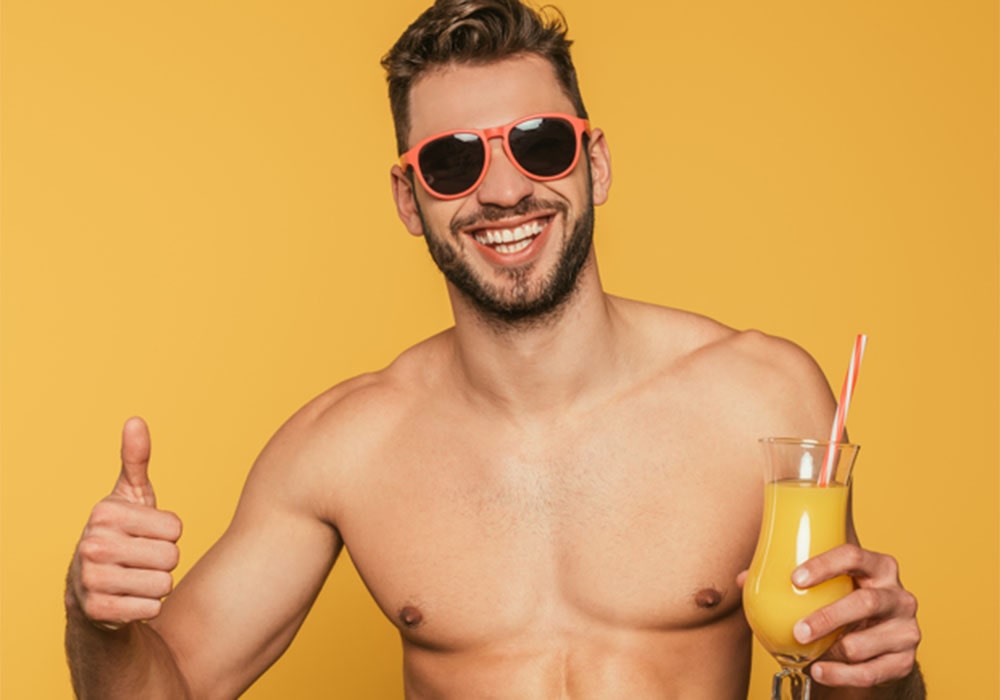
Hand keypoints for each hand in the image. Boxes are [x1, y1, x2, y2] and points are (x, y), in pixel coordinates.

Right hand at [68, 417, 182, 629]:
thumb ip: (136, 460)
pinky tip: (128, 598)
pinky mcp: (98, 611)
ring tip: (135, 577)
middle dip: (165, 560)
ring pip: (165, 584)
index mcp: (105, 513)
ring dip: (157, 584)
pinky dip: (148, 606)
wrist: (90, 589)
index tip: (146, 534)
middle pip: (172, 556)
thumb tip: (136, 421)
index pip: (176, 527)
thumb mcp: (130, 496)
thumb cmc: (121, 534)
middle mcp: (93, 544)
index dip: (168, 533)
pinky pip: (152, 608)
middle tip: (142, 559)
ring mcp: (91, 580)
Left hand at [791, 544, 920, 687]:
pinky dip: (840, 675)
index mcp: (878, 567)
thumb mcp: (827, 589)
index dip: (824, 565)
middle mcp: (899, 596)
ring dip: (831, 651)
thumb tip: (742, 578)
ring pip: (863, 644)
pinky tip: (820, 671)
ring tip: (806, 655)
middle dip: (827, 617)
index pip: (853, 556)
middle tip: (797, 631)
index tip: (795, 579)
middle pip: (865, 602)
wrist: (879, 650)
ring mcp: (906, 630)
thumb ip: (788, 581)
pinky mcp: (905, 662)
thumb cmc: (844, 607)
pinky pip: (869, 672)